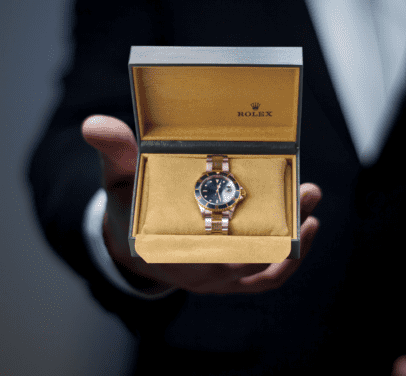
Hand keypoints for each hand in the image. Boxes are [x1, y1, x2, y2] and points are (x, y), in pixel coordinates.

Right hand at [81, 114, 321, 293]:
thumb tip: (95, 125)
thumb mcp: (117, 179)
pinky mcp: (231, 280)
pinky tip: (309, 228)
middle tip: (304, 189)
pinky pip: (266, 279)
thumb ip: (114, 152)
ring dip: (293, 234)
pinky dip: (290, 260)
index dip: (236, 224)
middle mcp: (196, 268)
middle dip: (281, 222)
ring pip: (263, 262)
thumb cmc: (127, 207)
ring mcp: (217, 277)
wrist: (130, 242)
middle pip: (247, 251)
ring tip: (310, 196)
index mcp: (167, 246)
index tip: (262, 188)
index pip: (206, 240)